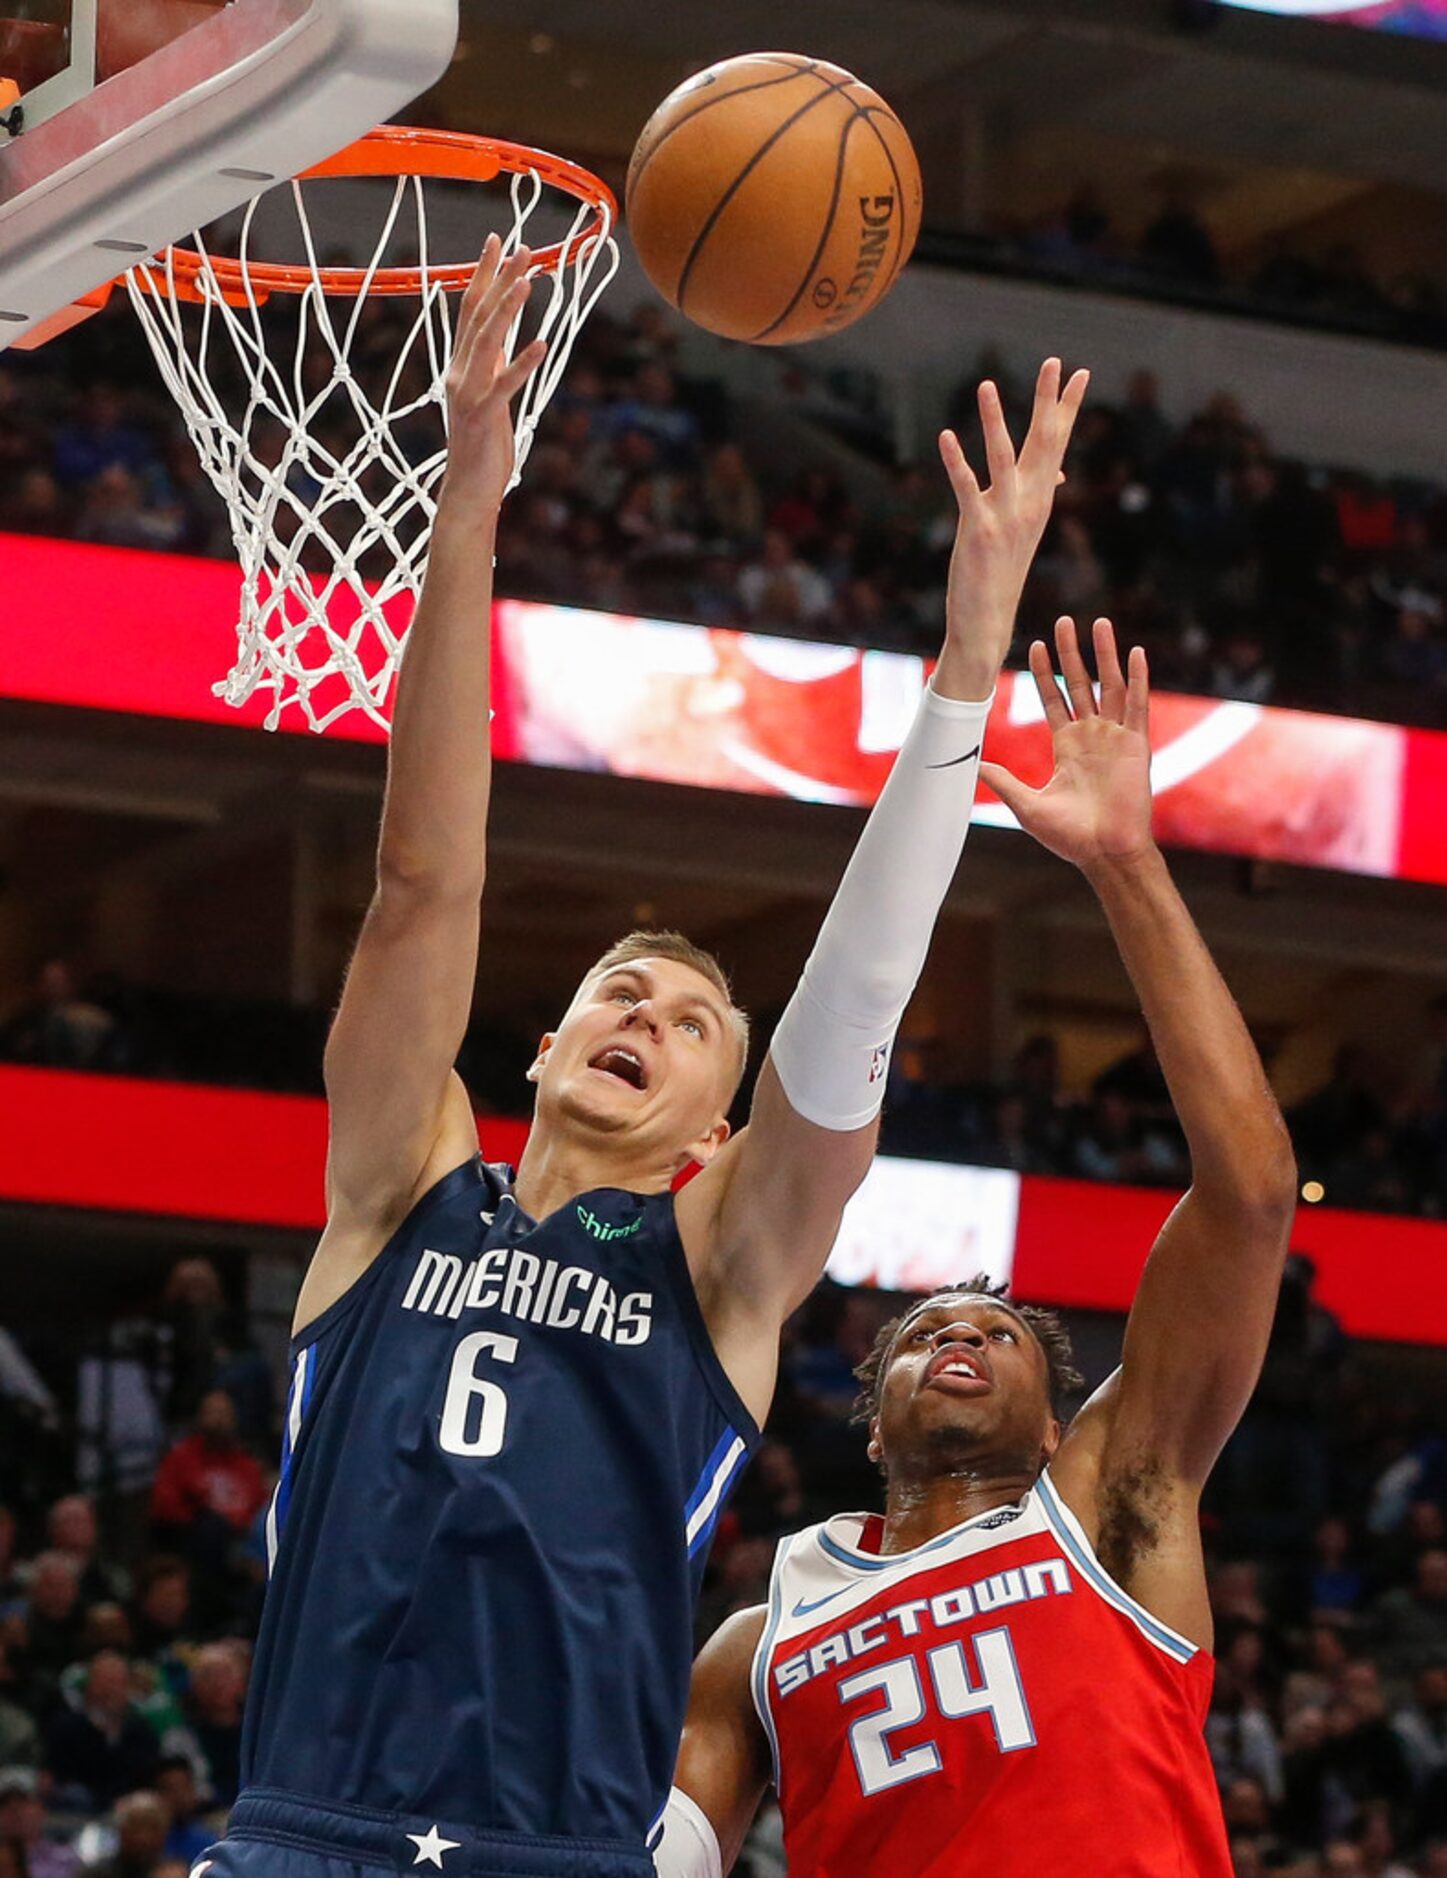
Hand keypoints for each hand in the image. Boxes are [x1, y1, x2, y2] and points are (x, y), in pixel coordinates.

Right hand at [441, 234, 547, 515]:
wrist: (468, 488)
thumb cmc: (482, 444)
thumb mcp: (488, 394)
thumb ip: (493, 364)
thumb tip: (504, 334)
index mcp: (460, 365)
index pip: (470, 309)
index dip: (483, 274)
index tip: (498, 241)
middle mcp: (458, 373)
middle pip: (479, 316)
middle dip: (499, 279)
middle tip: (521, 247)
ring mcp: (468, 394)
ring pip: (487, 341)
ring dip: (509, 308)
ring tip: (528, 279)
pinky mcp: (483, 416)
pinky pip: (505, 385)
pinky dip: (522, 363)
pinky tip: (541, 343)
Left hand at [934, 359, 1088, 699]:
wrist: (989, 619)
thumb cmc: (1001, 571)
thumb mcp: (1023, 526)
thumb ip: (1037, 492)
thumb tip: (1058, 472)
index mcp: (1040, 499)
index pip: (1058, 444)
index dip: (1067, 408)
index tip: (1079, 372)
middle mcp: (1030, 503)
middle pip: (1043, 443)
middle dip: (1048, 401)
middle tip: (1054, 361)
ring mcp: (1005, 516)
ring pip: (1003, 458)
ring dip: (996, 420)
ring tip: (987, 385)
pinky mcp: (978, 530)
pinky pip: (966, 489)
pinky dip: (956, 462)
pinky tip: (947, 436)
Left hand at [981, 617, 1154, 873]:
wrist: (1104, 852)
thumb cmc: (1069, 837)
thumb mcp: (1027, 805)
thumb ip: (1003, 781)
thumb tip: (972, 767)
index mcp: (1067, 747)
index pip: (1054, 699)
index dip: (1045, 674)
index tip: (1035, 646)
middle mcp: (1092, 737)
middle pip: (1081, 684)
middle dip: (1071, 653)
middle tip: (1063, 621)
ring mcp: (1115, 738)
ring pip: (1110, 686)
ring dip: (1105, 655)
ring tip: (1100, 623)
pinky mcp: (1136, 746)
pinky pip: (1137, 706)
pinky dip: (1137, 679)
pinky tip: (1134, 653)